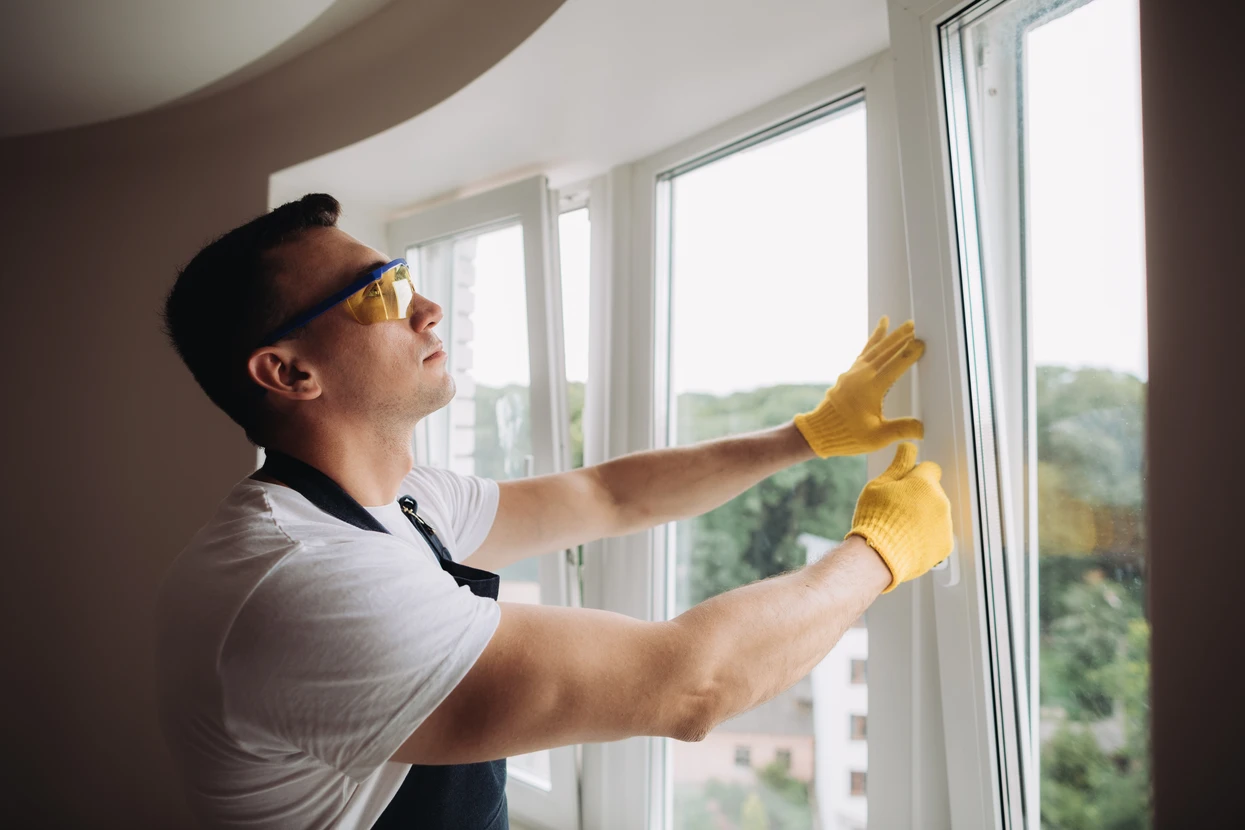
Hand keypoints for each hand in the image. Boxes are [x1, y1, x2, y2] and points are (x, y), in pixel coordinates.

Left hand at [794, 317, 924, 456]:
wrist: (820, 431)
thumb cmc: (848, 435)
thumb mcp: (877, 437)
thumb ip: (901, 430)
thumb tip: (924, 430)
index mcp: (871, 388)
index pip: (895, 366)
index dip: (909, 354)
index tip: (921, 343)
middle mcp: (861, 375)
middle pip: (885, 351)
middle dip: (901, 338)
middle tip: (916, 326)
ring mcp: (854, 372)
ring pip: (875, 349)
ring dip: (890, 336)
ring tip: (903, 324)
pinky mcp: (850, 373)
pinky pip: (865, 352)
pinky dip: (874, 340)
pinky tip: (881, 328)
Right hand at [847, 442, 951, 591]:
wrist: (878, 556)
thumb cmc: (874, 519)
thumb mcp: (879, 486)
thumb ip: (898, 465)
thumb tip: (908, 447)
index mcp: (924, 483)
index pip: (930, 468)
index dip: (916, 475)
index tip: (904, 485)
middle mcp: (940, 502)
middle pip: (933, 492)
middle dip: (919, 497)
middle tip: (896, 510)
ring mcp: (945, 525)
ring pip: (937, 513)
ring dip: (924, 517)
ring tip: (900, 528)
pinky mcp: (946, 545)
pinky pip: (938, 534)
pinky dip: (927, 537)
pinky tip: (908, 541)